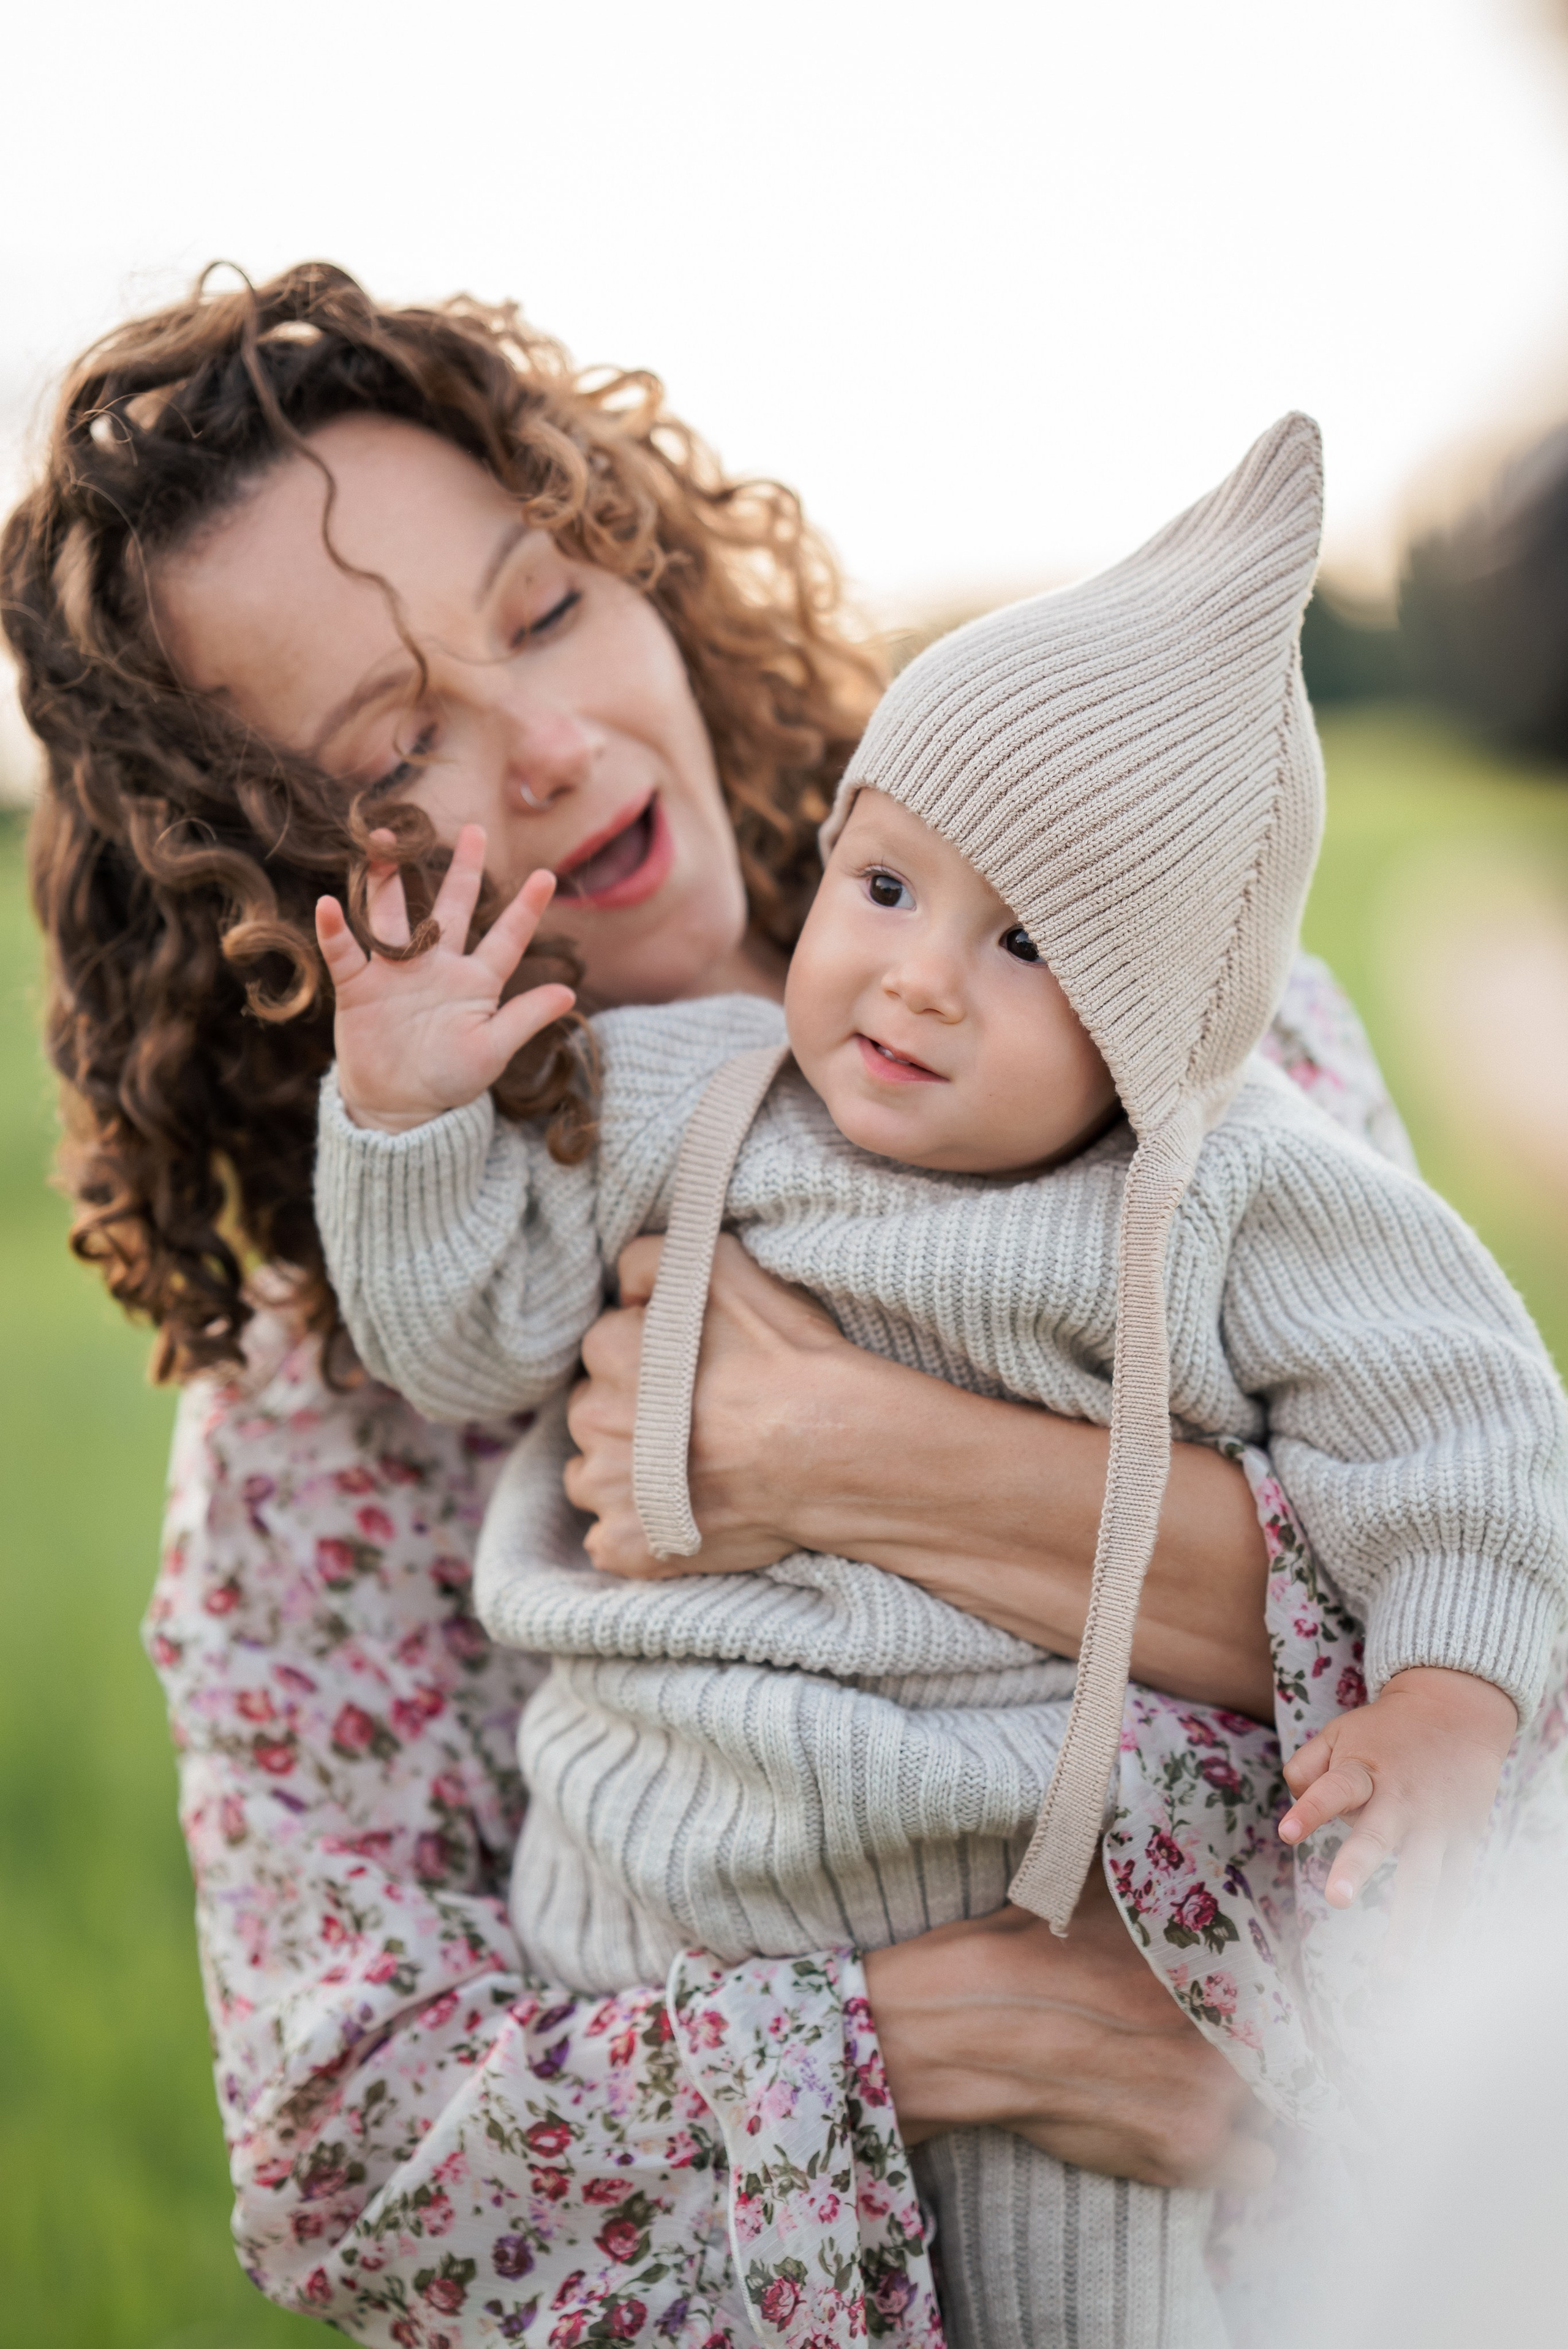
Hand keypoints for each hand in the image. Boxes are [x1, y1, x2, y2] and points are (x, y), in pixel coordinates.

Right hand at [315, 823, 575, 1133]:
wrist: (400, 1105)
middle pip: (451, 908)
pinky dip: (335, 931)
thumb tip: (569, 993)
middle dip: (462, 871)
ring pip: (393, 915)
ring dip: (388, 880)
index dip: (525, 910)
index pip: (507, 939)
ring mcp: (397, 972)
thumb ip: (524, 1019)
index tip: (547, 876)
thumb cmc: (451, 1078)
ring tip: (387, 840)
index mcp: (476, 981)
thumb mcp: (492, 1051)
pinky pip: (345, 952)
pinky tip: (329, 905)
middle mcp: (438, 966)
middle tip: (475, 830)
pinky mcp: (360, 986)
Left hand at [563, 1231, 845, 1576]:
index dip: (648, 1358)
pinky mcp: (629, 1545)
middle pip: (595, 1412)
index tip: (690, 1372)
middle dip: (631, 1415)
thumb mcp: (724, 1270)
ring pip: (592, 1475)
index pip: (607, 1348)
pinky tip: (682, 1515)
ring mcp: (608, 1489)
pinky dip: (637, 1531)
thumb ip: (654, 1258)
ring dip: (625, 1473)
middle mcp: (593, 1419)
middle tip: (695, 1422)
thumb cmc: (787, 1357)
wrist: (833, 1447)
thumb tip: (625, 1288)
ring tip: (688, 1471)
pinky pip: (608, 1539)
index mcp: (609, 1350)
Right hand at [864, 1873, 1273, 2191]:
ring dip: (1254, 2091)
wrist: (964, 2025)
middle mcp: (1222, 2027)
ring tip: (1205, 2073)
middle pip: (1285, 2040)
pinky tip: (1201, 2119)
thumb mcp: (1099, 1888)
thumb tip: (1197, 1838)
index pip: (1288, 1980)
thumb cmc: (1027, 1950)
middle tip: (1224, 2031)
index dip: (1277, 1985)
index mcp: (1209, 1959)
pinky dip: (1242, 2152)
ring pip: (1277, 2101)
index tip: (1258, 1989)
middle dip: (1262, 2036)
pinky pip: (1257, 2166)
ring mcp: (1207, 2097)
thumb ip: (1158, 1872)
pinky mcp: (1184, 2154)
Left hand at [1279, 1664, 1516, 1969]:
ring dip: (1407, 1928)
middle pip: (1379, 1836)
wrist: (1457, 1711)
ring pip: (1423, 1880)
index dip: (1311, 1810)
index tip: (1286, 1833)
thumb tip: (1294, 1806)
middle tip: (1336, 1900)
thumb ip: (1306, 1767)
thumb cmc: (1384, 1731)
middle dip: (1358, 1867)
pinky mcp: (1463, 1842)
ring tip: (1390, 1973)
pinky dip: (1444, 1928)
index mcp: (1365, 1770)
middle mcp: (1402, 1800)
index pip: (1334, 1789)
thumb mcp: (1340, 1733)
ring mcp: (1437, 1825)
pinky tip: (1431, 1967)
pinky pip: (1454, 1891)